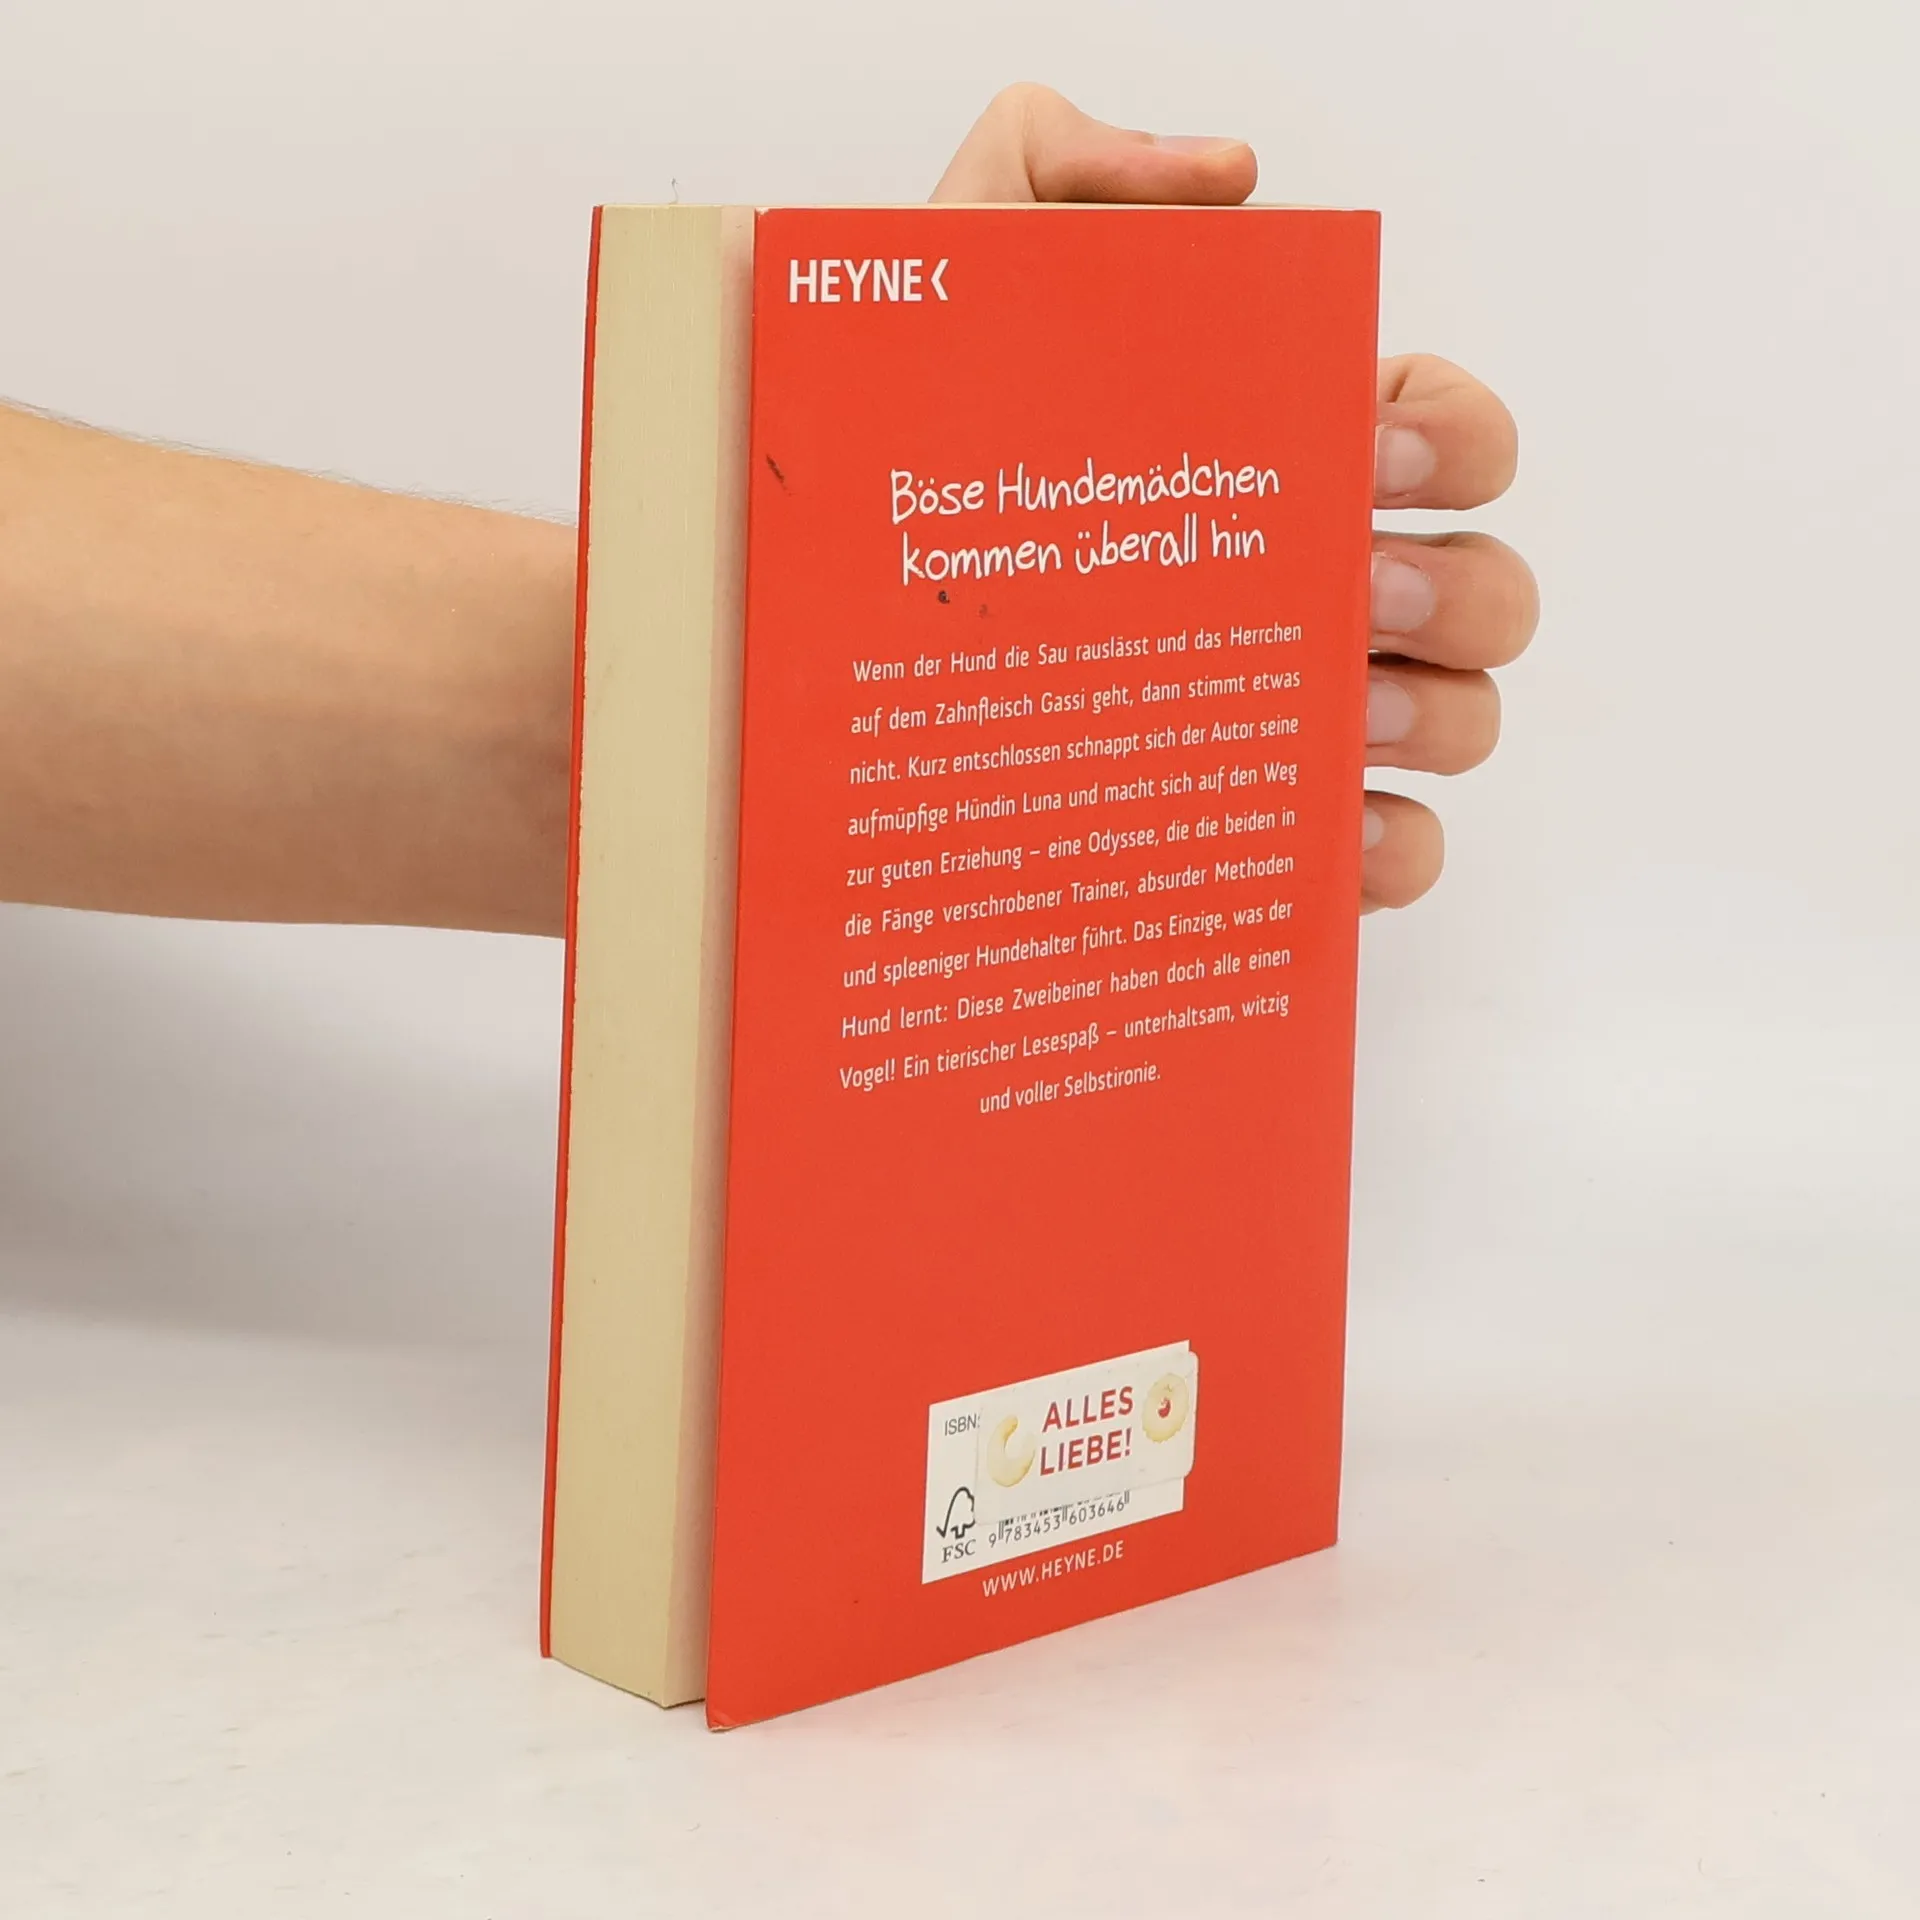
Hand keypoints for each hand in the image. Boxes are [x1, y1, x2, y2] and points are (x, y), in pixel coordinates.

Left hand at [933, 85, 1538, 911]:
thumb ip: (1072, 174)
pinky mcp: (1258, 836)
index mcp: (1281, 461)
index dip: (1447, 437)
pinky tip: (1311, 829)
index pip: (1445, 434)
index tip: (1362, 449)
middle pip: (1484, 589)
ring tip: (1328, 709)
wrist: (787, 620)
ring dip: (1431, 713)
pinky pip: (1387, 855)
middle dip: (1448, 586)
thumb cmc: (881, 460)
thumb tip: (1233, 179)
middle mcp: (1314, 589)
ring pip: (1461, 720)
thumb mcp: (953, 280)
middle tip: (1342, 589)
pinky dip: (1384, 849)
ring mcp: (1296, 720)